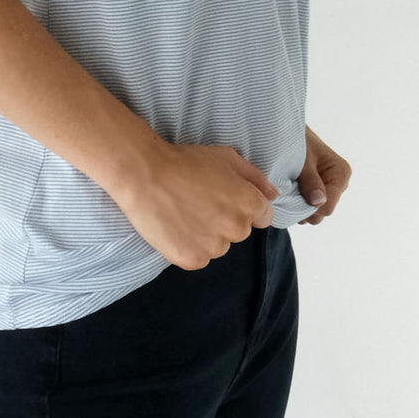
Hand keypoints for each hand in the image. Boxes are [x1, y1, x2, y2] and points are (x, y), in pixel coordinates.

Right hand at [111, 140, 278, 269]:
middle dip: (226, 219)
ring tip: (185, 211)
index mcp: (249, 204)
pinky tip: (176, 225)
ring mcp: (214, 247)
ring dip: (208, 234)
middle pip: (240, 231)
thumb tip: (273, 195)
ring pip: (219, 245)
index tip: (224, 197)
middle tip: (201, 200)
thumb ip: (255, 177)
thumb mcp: (226, 157)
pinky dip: (190, 245)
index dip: (244, 204)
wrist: (145, 174)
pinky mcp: (192, 260)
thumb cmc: (186, 161)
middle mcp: (237, 229)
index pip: (263, 216)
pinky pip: (199, 256)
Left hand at [297, 124, 350, 224]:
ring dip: (298, 205)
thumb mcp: (302, 159)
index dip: (308, 207)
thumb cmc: (297, 140)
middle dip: (302, 207)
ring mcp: (330, 189)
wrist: (288, 131)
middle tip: (287, 189)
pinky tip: (289, 188)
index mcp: (341, 174)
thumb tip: (319, 202)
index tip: (292, 195)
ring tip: (288, 186)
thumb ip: (310, 180)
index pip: (327, 207)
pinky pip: (309, 208)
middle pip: (321, 213)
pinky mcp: (319, 192)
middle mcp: (339, 184)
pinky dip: (297, 202)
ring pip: (314, 213)